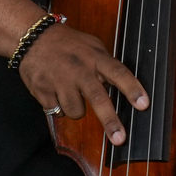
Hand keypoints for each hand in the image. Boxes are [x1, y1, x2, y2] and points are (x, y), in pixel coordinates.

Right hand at [18, 23, 147, 144]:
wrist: (31, 37)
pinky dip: (57, 106)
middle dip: (110, 120)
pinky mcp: (43, 90)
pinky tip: (54, 90)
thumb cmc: (66, 43)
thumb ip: (105, 64)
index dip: (132, 89)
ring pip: (76, 111)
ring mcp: (60, 80)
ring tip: (69, 91)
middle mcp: (79, 69)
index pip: (118, 73)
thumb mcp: (91, 45)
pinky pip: (56, 111)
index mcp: (94, 58)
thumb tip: (122, 86)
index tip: (143, 104)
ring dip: (75, 107)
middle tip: (120, 139)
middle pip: (98, 98)